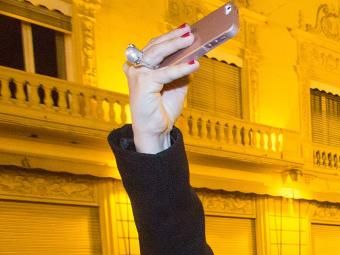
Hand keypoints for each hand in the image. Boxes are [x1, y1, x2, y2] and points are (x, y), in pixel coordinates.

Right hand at [123, 27, 199, 153]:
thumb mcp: (177, 85)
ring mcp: (137, 74)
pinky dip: (180, 68)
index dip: (170, 37)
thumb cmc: (163, 108)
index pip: (156, 46)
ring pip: (157, 54)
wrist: (157, 130)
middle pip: (155, 46)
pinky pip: (164, 73)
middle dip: (174, 38)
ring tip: (191, 40)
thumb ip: (182, 71)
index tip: (185, 30)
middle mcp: (136, 67)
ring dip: (175, 45)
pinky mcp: (143, 83)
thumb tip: (193, 56)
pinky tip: (193, 64)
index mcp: (142, 65)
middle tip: (189, 32)